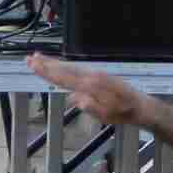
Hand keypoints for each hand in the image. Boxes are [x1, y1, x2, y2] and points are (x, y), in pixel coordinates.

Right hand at [26, 54, 147, 125]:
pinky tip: (59, 66)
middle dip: (46, 63)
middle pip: (65, 68)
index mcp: (92, 85)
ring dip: (54, 62)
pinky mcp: (99, 76)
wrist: (142, 106)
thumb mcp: (108, 115)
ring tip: (39, 57)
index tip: (34, 65)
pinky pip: (78, 69)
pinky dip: (66, 66)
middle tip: (30, 58)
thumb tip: (75, 99)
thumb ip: (91, 107)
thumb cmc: (125, 113)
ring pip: (71, 67)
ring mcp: (96, 74)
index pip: (64, 77)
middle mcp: (92, 76)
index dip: (47, 71)